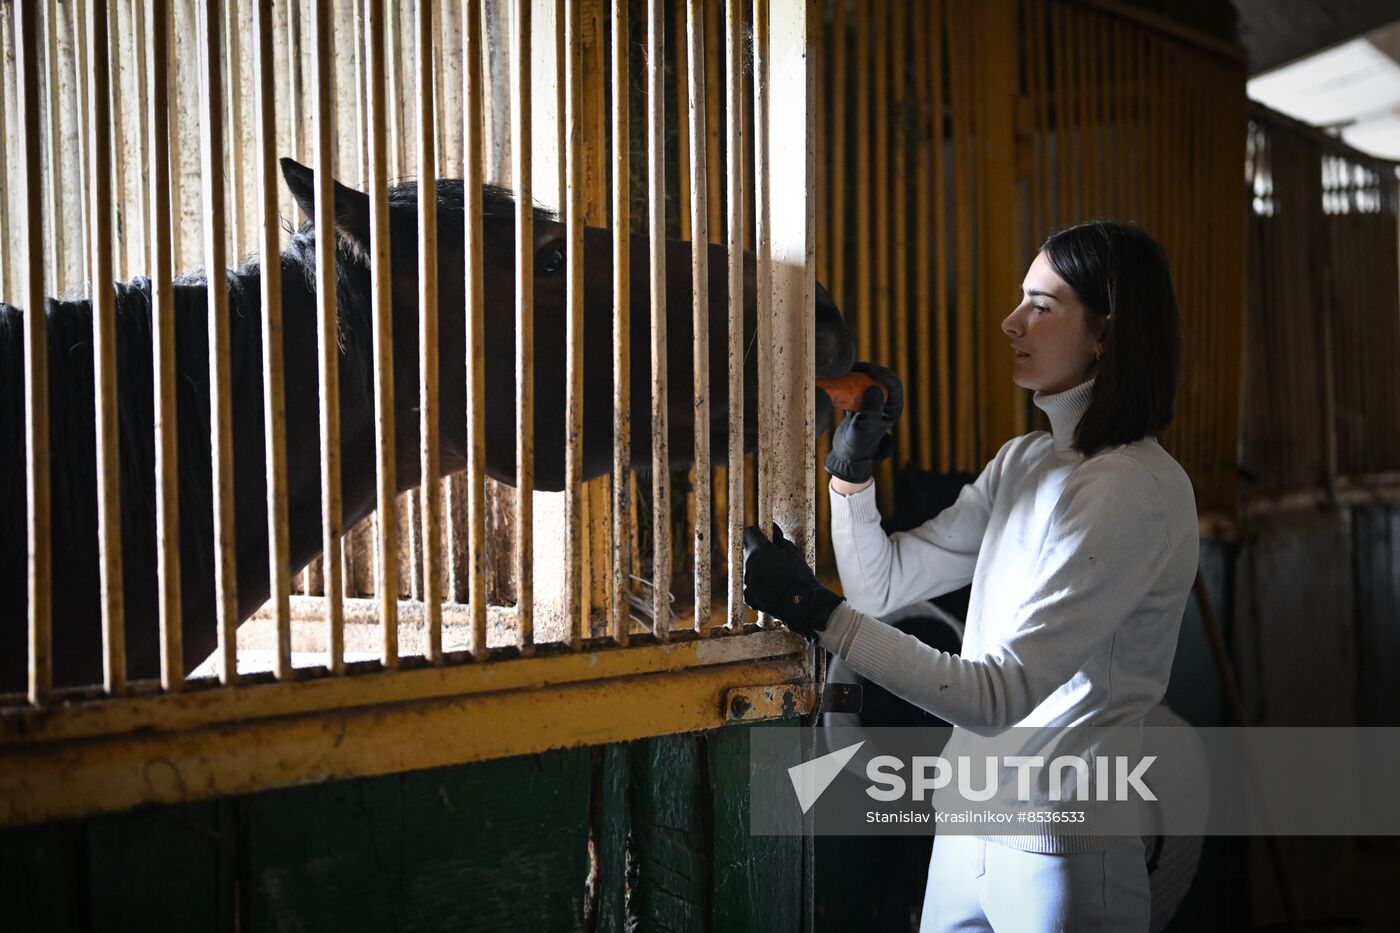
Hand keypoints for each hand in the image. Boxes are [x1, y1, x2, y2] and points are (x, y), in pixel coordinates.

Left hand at [741, 523, 844, 638]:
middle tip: (774, 558)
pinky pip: (749, 585)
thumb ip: (778, 538)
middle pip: (748, 552)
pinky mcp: (748, 597)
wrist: (803, 605)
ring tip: (776, 575)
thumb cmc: (800, 575)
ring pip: (748, 569)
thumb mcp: (792, 551)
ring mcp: (747, 583)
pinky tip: (772, 587)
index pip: (749, 534)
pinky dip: (757, 584)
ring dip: (758, 568)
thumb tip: (772, 528)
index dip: (757, 533)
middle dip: (758, 552)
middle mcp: (748, 566)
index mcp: (759, 551)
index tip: (764, 536)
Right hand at [823, 362, 903, 483]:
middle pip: (882, 380)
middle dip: (871, 370)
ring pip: (869, 382)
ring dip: (859, 374)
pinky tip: (840, 379)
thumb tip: (874, 387)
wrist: (846, 456)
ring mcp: (872, 404)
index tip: (869, 369)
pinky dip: (849, 382)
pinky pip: (856, 388)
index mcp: (893, 409)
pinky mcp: (859, 405)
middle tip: (858, 366)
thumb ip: (872, 408)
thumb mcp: (865, 426)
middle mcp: (885, 405)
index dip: (883, 373)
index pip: (893, 385)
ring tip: (847, 370)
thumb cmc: (858, 444)